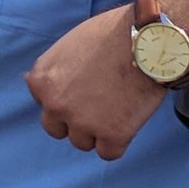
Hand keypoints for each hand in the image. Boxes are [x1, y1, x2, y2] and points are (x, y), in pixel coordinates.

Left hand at [25, 4, 166, 161]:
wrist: (148, 39)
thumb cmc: (113, 34)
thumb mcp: (68, 45)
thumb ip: (56, 69)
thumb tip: (46, 83)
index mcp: (40, 80)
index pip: (44, 102)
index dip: (66, 97)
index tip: (84, 89)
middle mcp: (54, 104)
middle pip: (56, 128)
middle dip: (74, 120)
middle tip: (98, 105)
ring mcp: (81, 122)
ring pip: (82, 142)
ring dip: (97, 131)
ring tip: (117, 107)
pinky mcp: (112, 135)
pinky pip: (108, 153)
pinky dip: (118, 142)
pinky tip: (128, 120)